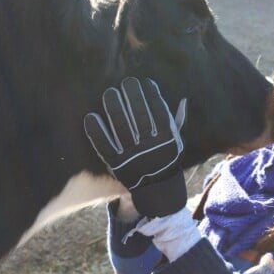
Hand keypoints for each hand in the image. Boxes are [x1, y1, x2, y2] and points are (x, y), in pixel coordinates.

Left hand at [84, 77, 186, 216]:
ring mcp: (133, 156)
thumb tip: (183, 100)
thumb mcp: (177, 143)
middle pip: (140, 115)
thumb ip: (177, 122)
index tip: (145, 82)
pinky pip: (104, 146)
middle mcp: (150, 147)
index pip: (160, 111)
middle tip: (125, 82)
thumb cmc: (168, 161)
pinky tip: (91, 116)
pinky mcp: (117, 164)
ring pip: (121, 127)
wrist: (159, 192)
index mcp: (167, 140)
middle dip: (133, 96)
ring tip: (109, 92)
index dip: (152, 95)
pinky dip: (96, 131)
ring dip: (114, 107)